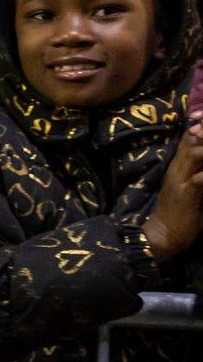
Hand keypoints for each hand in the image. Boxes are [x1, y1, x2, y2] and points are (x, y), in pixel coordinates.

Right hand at [145, 121, 202, 261]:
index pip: (189, 137)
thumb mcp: (193, 189)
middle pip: (193, 139)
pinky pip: (201, 177)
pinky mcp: (186, 193)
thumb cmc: (181, 214)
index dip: (200, 125)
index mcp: (178, 166)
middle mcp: (178, 168)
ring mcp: (180, 179)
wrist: (163, 235)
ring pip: (195, 152)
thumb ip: (199, 173)